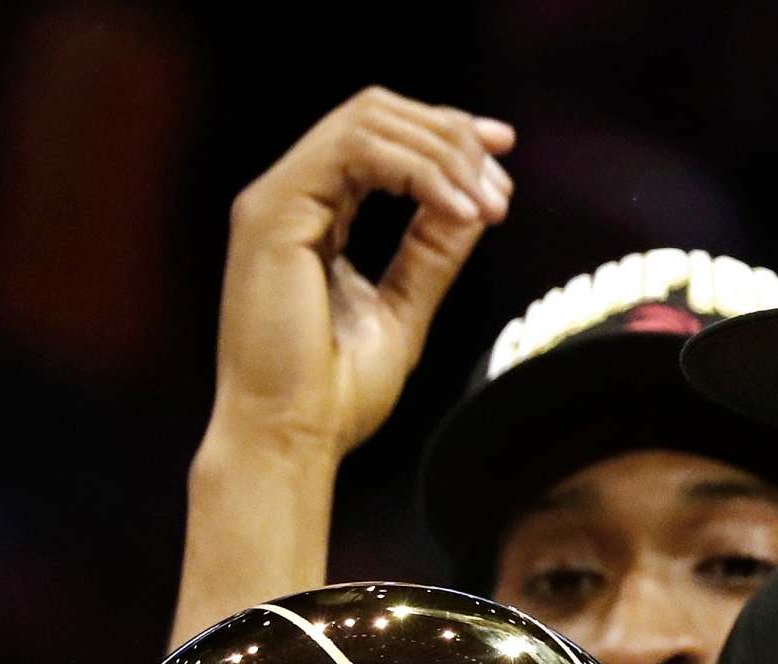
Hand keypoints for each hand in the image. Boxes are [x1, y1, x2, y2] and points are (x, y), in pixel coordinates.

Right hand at [210, 87, 513, 460]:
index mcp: (316, 215)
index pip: (381, 139)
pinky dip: (418, 172)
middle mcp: (290, 196)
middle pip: (376, 113)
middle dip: (452, 138)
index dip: (446, 134)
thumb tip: (476, 204)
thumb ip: (433, 252)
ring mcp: (275, 199)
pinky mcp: (272, 214)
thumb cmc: (336, 394)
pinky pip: (353, 151)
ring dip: (443, 155)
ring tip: (488, 206)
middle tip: (501, 190)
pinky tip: (459, 212)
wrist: (292, 437)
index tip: (505, 155)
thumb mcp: (405, 308)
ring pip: (367, 120)